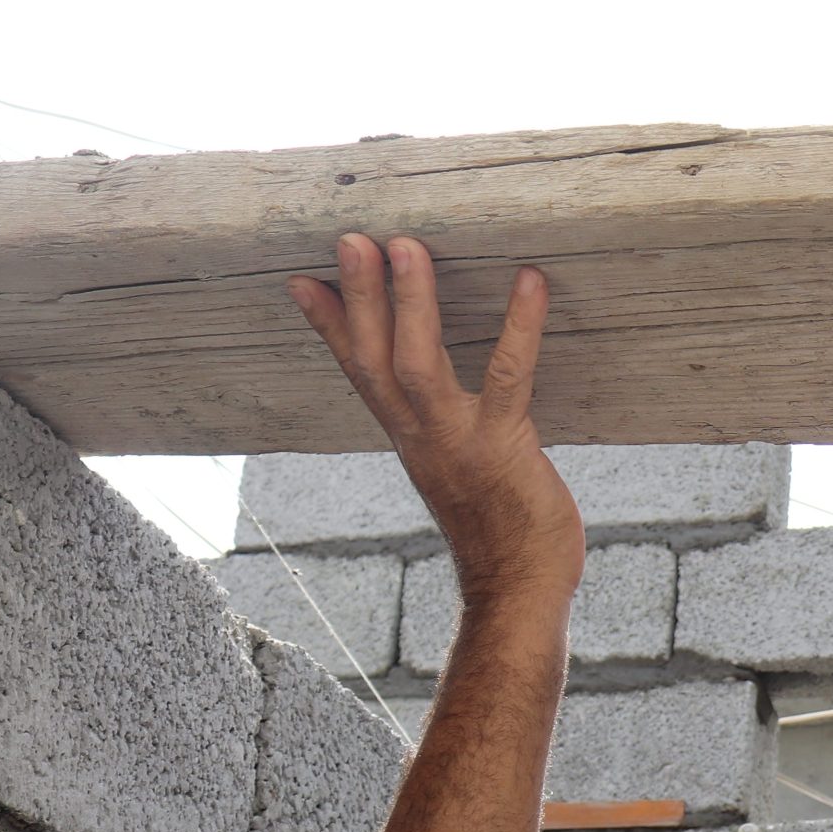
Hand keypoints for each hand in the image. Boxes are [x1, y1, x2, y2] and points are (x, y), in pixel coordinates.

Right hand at [288, 235, 584, 609]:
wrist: (517, 593)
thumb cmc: (500, 534)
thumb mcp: (459, 474)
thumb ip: (444, 435)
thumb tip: (439, 406)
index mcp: (408, 439)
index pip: (357, 373)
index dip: (328, 327)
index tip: (301, 280)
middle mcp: (420, 437)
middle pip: (372, 358)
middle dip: (358, 298)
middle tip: (350, 238)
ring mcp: (457, 442)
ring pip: (417, 365)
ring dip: (409, 304)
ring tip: (407, 247)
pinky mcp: (503, 448)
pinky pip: (507, 378)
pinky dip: (519, 327)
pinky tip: (531, 283)